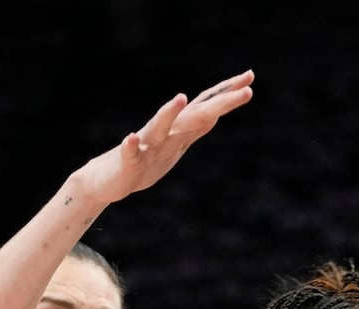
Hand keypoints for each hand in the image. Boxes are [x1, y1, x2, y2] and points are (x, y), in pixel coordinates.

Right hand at [74, 70, 254, 205]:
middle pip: (196, 114)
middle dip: (220, 101)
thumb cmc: (145, 163)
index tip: (250, 76)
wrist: (108, 180)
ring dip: (168, 113)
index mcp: (179, 130)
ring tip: (180, 98)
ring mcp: (146, 145)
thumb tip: (215, 116)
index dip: (228, 94)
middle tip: (246, 87)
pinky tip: (132, 139)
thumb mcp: (177, 146)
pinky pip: (129, 153)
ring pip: (159, 127)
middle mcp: (165, 132)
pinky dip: (131, 146)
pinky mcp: (128, 162)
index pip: (207, 107)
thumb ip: (194, 130)